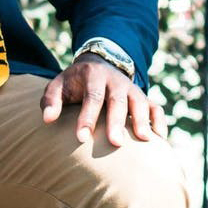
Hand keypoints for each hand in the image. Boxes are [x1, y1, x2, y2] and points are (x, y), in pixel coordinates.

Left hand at [40, 53, 166, 146]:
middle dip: (117, 121)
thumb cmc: (75, 83)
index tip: (82, 138)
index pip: (91, 96)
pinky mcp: (142, 97)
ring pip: (140, 102)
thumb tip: (47, 119)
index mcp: (93, 75)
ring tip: (144, 139)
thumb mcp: (59, 85)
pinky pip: (155, 107)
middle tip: (115, 143)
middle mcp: (115, 80)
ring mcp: (131, 88)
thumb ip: (51, 100)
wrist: (98, 65)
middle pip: (117, 100)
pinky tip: (159, 138)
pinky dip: (159, 121)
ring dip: (142, 120)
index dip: (87, 117)